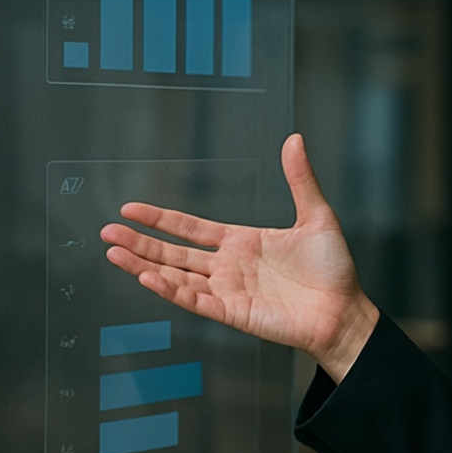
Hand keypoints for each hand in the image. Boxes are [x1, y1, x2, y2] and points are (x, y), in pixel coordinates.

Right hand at [101, 133, 381, 379]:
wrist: (345, 312)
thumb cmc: (333, 270)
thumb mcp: (316, 216)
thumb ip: (299, 179)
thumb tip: (295, 138)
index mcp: (240, 243)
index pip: (189, 228)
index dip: (160, 219)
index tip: (130, 210)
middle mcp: (227, 267)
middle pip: (172, 252)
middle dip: (139, 242)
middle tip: (106, 233)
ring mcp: (227, 292)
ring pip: (175, 277)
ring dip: (143, 265)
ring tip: (113, 254)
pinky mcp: (233, 314)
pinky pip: (195, 302)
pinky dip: (170, 291)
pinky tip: (147, 278)